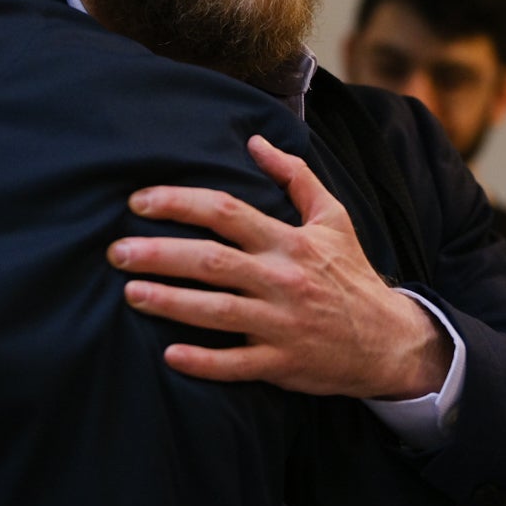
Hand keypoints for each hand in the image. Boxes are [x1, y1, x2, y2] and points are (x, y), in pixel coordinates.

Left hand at [112, 136, 451, 399]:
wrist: (389, 340)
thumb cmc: (352, 275)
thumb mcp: (333, 219)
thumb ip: (295, 177)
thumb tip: (256, 141)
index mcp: (289, 242)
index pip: (226, 212)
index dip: (179, 203)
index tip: (139, 201)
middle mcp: (282, 280)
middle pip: (212, 261)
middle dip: (160, 254)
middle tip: (116, 251)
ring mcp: (281, 324)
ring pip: (217, 312)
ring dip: (170, 303)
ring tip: (130, 294)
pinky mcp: (282, 362)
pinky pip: (237, 364)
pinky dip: (204, 362)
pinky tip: (171, 355)